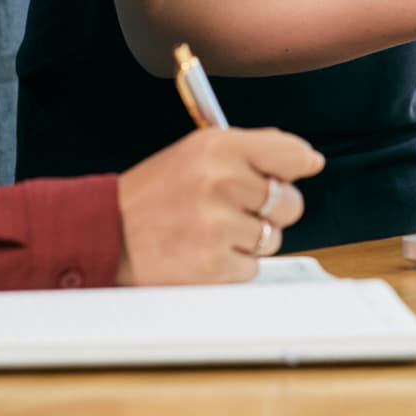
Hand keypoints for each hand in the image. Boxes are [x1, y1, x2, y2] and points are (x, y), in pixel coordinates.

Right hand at [114, 127, 322, 284]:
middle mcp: (221, 182)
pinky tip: (204, 251)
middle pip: (290, 202)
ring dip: (251, 240)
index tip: (305, 167)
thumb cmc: (155, 193)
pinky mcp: (213, 264)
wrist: (107, 232)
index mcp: (218, 147)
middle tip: (238, 208)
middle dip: (272, 209)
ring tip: (213, 230)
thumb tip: (307, 158)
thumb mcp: (196, 152)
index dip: (300, 163)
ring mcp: (218, 225)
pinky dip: (233, 265)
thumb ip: (250, 149)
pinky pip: (252, 268)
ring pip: (272, 238)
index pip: (289, 153)